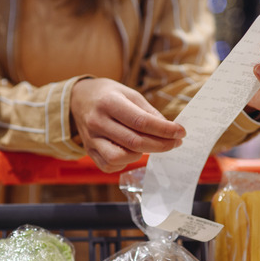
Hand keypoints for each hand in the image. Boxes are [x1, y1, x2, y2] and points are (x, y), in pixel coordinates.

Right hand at [70, 78, 184, 172]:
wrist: (79, 99)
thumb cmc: (108, 95)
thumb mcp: (130, 94)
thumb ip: (149, 113)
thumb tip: (169, 130)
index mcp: (109, 103)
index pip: (141, 121)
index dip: (164, 130)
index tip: (180, 132)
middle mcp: (97, 122)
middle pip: (134, 142)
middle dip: (160, 145)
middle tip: (175, 142)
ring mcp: (91, 139)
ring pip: (120, 157)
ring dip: (141, 154)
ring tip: (148, 145)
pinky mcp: (89, 151)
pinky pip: (110, 166)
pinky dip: (125, 162)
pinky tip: (131, 151)